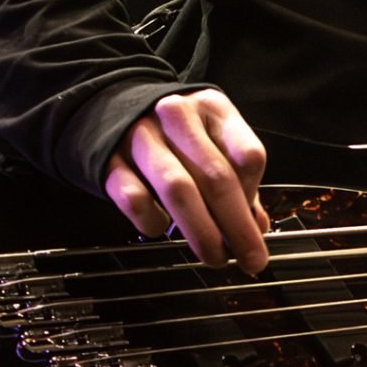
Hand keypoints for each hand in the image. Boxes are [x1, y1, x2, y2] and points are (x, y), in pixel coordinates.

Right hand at [103, 89, 271, 272]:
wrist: (109, 108)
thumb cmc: (174, 130)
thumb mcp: (211, 136)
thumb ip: (237, 177)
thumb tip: (257, 224)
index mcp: (213, 109)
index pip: (247, 155)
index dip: (254, 197)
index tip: (255, 224)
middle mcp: (178, 118)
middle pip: (217, 178)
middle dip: (237, 227)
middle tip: (250, 259)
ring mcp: (142, 138)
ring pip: (179, 190)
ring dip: (202, 231)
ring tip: (214, 257)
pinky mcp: (110, 161)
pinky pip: (136, 199)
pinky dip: (153, 221)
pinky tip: (161, 228)